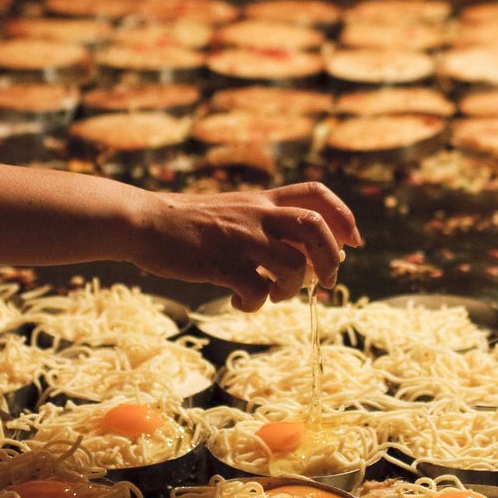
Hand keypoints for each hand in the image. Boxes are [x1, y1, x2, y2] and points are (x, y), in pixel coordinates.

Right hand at [128, 182, 360, 312]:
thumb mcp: (230, 209)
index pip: (315, 194)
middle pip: (316, 229)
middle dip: (331, 259)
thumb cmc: (184, 222)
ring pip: (294, 266)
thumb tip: (297, 251)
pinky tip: (240, 302)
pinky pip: (257, 291)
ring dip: (293, 288)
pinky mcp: (222, 264)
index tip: (354, 241)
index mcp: (261, 200)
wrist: (143, 222)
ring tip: (274, 295)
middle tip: (327, 282)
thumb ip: (261, 221)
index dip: (344, 216)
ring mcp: (241, 239)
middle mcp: (257, 215)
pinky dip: (255, 304)